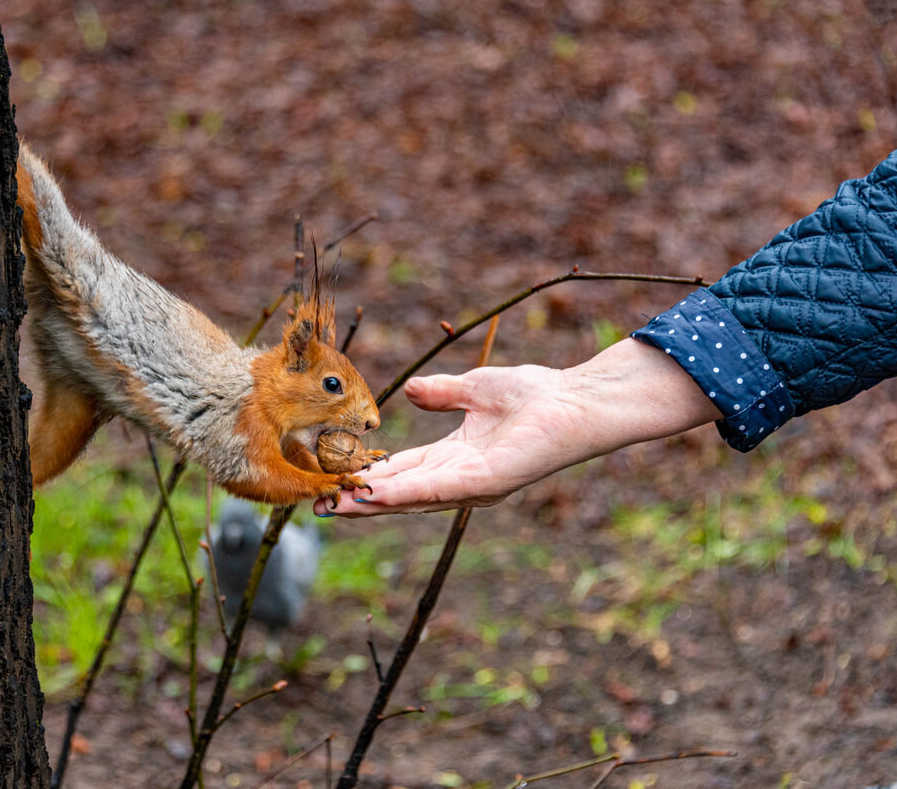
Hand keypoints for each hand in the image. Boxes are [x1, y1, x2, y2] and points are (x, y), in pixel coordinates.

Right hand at [314, 365, 581, 515]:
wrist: (575, 400)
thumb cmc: (536, 394)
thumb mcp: (473, 389)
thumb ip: (441, 394)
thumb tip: (410, 391)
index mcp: (456, 457)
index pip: (403, 471)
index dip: (369, 477)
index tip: (334, 481)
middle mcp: (461, 478)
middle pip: (401, 493)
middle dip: (361, 501)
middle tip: (321, 508)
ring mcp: (474, 484)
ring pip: (414, 498)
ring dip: (374, 503)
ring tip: (337, 507)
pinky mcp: (488, 482)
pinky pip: (440, 489)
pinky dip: (407, 492)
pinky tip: (378, 495)